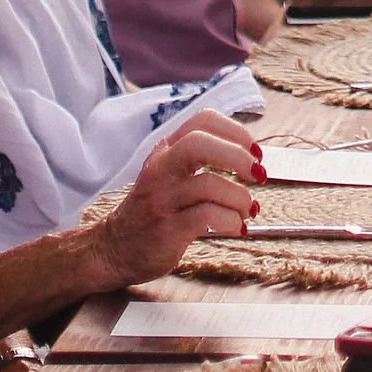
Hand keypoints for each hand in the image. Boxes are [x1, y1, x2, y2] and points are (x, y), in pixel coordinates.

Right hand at [90, 116, 263, 288]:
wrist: (113, 250)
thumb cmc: (151, 211)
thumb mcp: (168, 175)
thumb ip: (198, 162)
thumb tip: (251, 158)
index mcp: (166, 152)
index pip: (202, 120)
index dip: (235, 130)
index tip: (254, 150)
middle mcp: (161, 170)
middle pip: (199, 144)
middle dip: (238, 156)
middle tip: (258, 173)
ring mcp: (162, 200)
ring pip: (208, 184)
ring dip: (240, 197)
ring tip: (249, 209)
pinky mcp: (166, 230)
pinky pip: (206, 217)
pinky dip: (231, 221)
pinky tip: (237, 227)